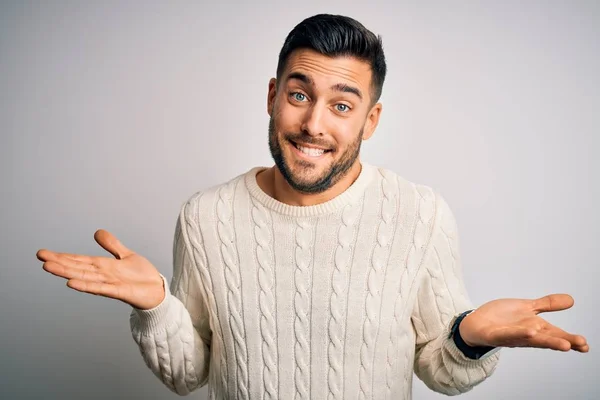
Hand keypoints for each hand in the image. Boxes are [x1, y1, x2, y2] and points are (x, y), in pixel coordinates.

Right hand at [37, 229, 164, 309]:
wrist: (157, 290)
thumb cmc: (141, 276)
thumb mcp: (126, 255)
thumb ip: (111, 245)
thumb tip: (96, 232)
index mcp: (103, 266)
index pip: (78, 260)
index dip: (62, 256)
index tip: (43, 253)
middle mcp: (102, 275)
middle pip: (77, 267)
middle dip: (59, 263)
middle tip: (40, 257)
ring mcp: (109, 283)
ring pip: (84, 277)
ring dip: (66, 273)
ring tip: (48, 267)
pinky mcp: (119, 292)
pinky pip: (100, 288)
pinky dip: (86, 285)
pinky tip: (71, 283)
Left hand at [459, 294, 588, 352]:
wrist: (475, 322)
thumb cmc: (501, 318)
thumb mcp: (526, 308)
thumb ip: (547, 304)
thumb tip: (571, 300)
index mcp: (534, 327)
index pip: (555, 334)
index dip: (570, 339)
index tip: (585, 345)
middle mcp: (525, 334)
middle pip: (547, 338)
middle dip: (563, 341)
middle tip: (580, 345)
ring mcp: (511, 336)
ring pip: (530, 339)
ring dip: (546, 341)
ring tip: (562, 343)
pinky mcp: (495, 335)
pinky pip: (508, 334)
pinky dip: (519, 333)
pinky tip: (530, 331)